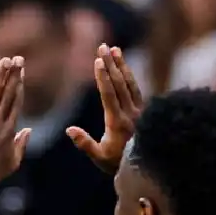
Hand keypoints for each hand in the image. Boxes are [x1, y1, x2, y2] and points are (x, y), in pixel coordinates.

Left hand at [0, 56, 30, 180]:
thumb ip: (21, 144)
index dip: (19, 84)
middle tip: (17, 58)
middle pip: (7, 94)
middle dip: (13, 75)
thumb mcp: (13, 161)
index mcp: (9, 129)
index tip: (20, 70)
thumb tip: (28, 129)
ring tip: (4, 61)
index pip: (16, 101)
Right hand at [66, 44, 143, 174]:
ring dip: (122, 65)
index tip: (98, 60)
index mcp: (118, 123)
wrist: (146, 168)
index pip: (109, 95)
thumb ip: (85, 143)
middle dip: (111, 64)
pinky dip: (130, 76)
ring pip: (131, 83)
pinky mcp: (146, 110)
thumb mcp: (99, 156)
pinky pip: (136, 89)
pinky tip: (124, 66)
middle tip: (103, 46)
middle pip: (120, 84)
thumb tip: (69, 129)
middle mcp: (131, 114)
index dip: (103, 77)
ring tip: (115, 49)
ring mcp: (140, 111)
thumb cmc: (117, 163)